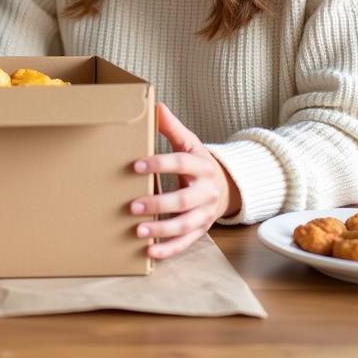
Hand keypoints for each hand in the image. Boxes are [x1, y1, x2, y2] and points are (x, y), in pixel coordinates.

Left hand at [129, 103, 240, 259]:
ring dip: (161, 230)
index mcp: (202, 165)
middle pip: (183, 200)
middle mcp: (206, 191)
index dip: (159, 164)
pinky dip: (169, 249)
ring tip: (138, 231)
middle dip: (158, 204)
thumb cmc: (198, 162)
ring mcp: (205, 214)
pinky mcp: (201, 230)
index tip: (135, 166)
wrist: (226, 186)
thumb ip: (172, 127)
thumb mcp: (189, 142)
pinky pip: (186, 243)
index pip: (180, 163)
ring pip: (185, 225)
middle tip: (132, 206)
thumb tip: (155, 105)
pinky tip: (150, 252)